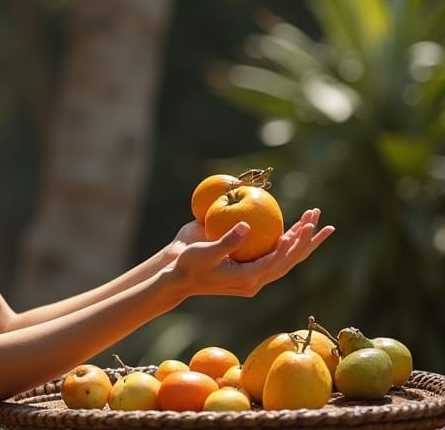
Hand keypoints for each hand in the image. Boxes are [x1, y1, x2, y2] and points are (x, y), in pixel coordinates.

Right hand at [166, 209, 334, 297]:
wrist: (178, 279)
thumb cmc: (189, 265)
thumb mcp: (205, 252)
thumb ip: (227, 241)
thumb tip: (247, 225)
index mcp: (249, 279)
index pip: (278, 261)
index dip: (293, 244)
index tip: (305, 227)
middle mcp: (256, 280)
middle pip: (289, 261)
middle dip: (307, 241)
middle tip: (322, 222)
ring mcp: (254, 275)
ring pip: (285, 258)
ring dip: (301, 241)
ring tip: (313, 221)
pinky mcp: (249, 269)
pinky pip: (274, 255)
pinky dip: (285, 242)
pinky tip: (292, 228)